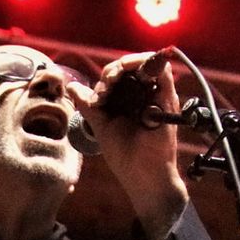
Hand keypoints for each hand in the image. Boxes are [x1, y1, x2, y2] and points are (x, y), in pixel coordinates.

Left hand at [66, 51, 186, 239]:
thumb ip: (90, 106)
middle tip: (105, 87)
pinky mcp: (168, 98)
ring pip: (146, 63)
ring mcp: (156, 96)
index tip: (98, 98)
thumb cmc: (125, 156)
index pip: (119, 76)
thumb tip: (72, 87)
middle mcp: (143, 96)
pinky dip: (147, 63)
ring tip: (113, 78)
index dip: (107, 79)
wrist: (144, 176)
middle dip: (114, 70)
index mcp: (128, 101)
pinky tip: (129, 68)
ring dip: (127, 64)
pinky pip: (163, 71)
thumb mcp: (102, 127)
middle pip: (131, 67)